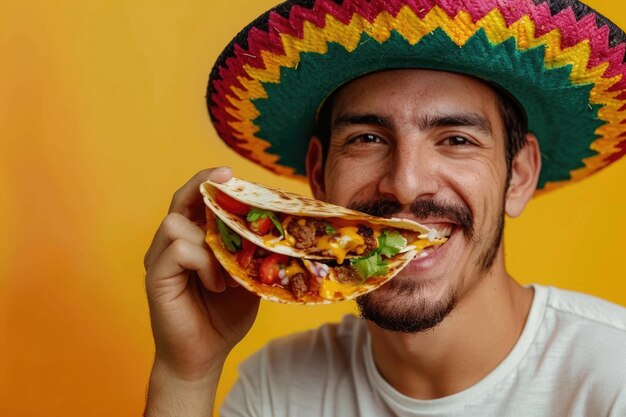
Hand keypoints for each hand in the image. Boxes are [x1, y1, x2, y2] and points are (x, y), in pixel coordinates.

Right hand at [144, 167, 259, 415]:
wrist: (205, 356)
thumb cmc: (224, 315)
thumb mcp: (247, 278)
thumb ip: (252, 253)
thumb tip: (279, 231)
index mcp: (193, 239)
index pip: (195, 199)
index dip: (208, 182)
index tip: (229, 173)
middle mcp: (172, 244)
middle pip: (180, 199)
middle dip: (202, 184)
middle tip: (226, 177)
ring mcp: (160, 259)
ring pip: (176, 223)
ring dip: (209, 241)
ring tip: (227, 271)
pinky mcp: (155, 277)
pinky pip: (178, 250)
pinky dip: (203, 264)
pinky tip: (216, 285)